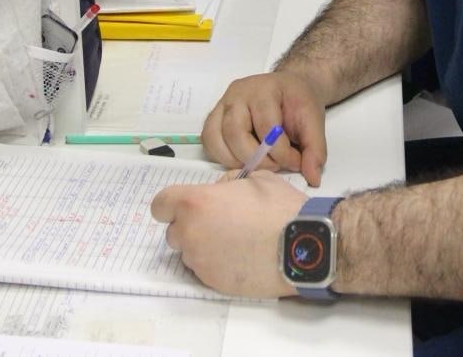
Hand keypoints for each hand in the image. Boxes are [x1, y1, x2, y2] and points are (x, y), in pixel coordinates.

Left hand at [150, 171, 305, 297]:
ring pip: (190, 253)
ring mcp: (200, 261)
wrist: (302, 246)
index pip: (160, 205)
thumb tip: (222, 190)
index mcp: (195, 203)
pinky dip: (217, 264)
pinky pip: (205, 270)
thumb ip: (230, 183)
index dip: (172, 205)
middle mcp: (190, 233)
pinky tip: (241, 258)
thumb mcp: (257, 179)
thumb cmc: (280, 208)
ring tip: (235, 242)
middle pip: (174, 232)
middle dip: (191, 227)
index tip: (187, 206)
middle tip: (219, 223)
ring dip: (204, 246)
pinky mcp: (212, 282)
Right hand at [202, 70, 327, 185]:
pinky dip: (222, 157)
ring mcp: (222, 104)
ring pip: (217, 138)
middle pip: (235, 133)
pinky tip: (242, 161)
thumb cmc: (298, 103)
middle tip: (275, 166)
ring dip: (237, 161)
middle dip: (257, 159)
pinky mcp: (214, 117)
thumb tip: (312, 178)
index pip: (267, 127)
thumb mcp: (314, 122)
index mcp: (265, 88)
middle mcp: (238, 93)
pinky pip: (209, 141)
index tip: (296, 162)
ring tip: (259, 165)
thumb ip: (315, 149)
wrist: (288, 88)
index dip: (282, 153)